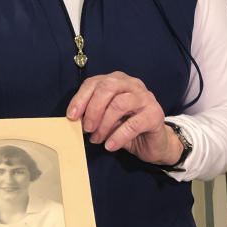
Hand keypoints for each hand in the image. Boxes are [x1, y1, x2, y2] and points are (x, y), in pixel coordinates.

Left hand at [66, 71, 182, 165]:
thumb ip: (93, 115)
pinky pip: (133, 124)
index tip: (71, 116)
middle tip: (86, 129)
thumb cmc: (127, 128)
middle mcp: (132, 84)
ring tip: (97, 139)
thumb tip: (74, 119)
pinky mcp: (155, 115)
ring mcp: (145, 98)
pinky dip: (118, 136)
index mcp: (118, 81)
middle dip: (93, 109)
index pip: (94, 82)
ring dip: (104, 124)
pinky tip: (110, 145)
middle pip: (108, 87)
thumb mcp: (106, 119)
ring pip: (120, 103)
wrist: (154, 143)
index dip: (80, 98)